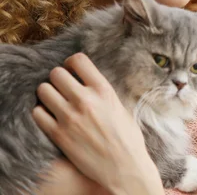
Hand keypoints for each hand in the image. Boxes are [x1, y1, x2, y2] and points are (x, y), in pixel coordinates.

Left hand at [32, 53, 163, 194]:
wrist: (124, 167)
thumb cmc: (128, 139)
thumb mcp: (121, 107)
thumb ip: (103, 93)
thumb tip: (90, 82)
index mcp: (104, 91)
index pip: (78, 60)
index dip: (72, 62)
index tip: (72, 70)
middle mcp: (85, 100)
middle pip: (56, 73)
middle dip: (58, 78)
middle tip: (63, 86)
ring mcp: (70, 117)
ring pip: (43, 90)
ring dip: (48, 93)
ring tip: (55, 100)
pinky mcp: (58, 134)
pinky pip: (37, 113)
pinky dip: (41, 112)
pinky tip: (51, 116)